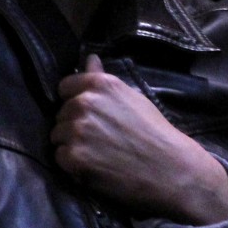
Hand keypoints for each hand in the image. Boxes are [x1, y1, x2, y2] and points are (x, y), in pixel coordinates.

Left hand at [51, 53, 227, 224]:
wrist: (169, 168)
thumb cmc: (156, 132)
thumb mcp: (133, 98)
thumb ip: (104, 80)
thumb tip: (90, 59)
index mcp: (100, 85)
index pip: (65, 86)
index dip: (74, 100)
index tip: (89, 113)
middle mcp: (84, 103)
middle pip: (61, 113)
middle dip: (75, 124)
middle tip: (100, 138)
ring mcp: (77, 130)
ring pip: (58, 136)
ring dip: (72, 145)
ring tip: (97, 153)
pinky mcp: (73, 156)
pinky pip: (60, 157)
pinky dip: (73, 164)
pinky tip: (94, 165)